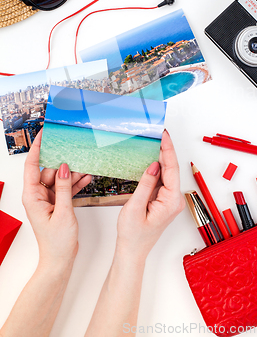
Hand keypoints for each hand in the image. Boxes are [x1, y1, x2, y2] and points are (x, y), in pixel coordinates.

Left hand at [22, 130, 91, 268]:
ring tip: (86, 165)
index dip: (37, 148)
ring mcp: (47, 199)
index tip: (44, 134)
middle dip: (63, 161)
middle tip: (75, 150)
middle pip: (49, 170)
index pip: (32, 165)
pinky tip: (87, 177)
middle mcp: (38, 195)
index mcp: (32, 196)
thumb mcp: (63, 212)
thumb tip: (64, 167)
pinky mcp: (57, 203)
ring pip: (59, 178)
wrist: (60, 259)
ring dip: (72, 173)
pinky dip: (75, 183)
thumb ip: (63, 187)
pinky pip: (65, 188)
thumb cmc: (57, 242)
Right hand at [115, 129, 184, 261]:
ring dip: (161, 158)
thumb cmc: (133, 235)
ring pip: (167, 173)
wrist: (132, 250)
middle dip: (165, 150)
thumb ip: (146, 184)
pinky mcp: (164, 200)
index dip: (167, 150)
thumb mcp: (135, 207)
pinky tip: (152, 158)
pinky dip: (158, 168)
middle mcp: (174, 200)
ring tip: (155, 141)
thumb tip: (154, 165)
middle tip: (159, 133)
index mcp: (171, 202)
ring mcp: (170, 200)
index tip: (164, 135)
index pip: (171, 169)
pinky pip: (163, 179)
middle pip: (172, 169)